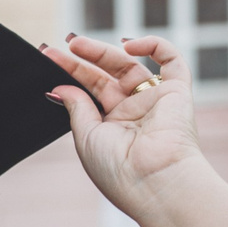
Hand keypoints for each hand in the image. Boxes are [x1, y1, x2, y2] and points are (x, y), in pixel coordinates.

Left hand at [41, 33, 203, 215]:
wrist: (154, 181)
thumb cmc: (117, 170)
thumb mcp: (86, 137)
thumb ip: (77, 108)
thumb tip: (62, 87)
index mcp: (112, 127)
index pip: (90, 92)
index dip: (71, 73)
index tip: (49, 59)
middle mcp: (134, 112)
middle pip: (106, 76)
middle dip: (83, 59)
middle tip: (60, 47)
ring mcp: (155, 101)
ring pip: (130, 65)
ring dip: (103, 51)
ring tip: (76, 44)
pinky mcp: (178, 92)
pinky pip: (172, 60)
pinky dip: (153, 46)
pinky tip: (128, 46)